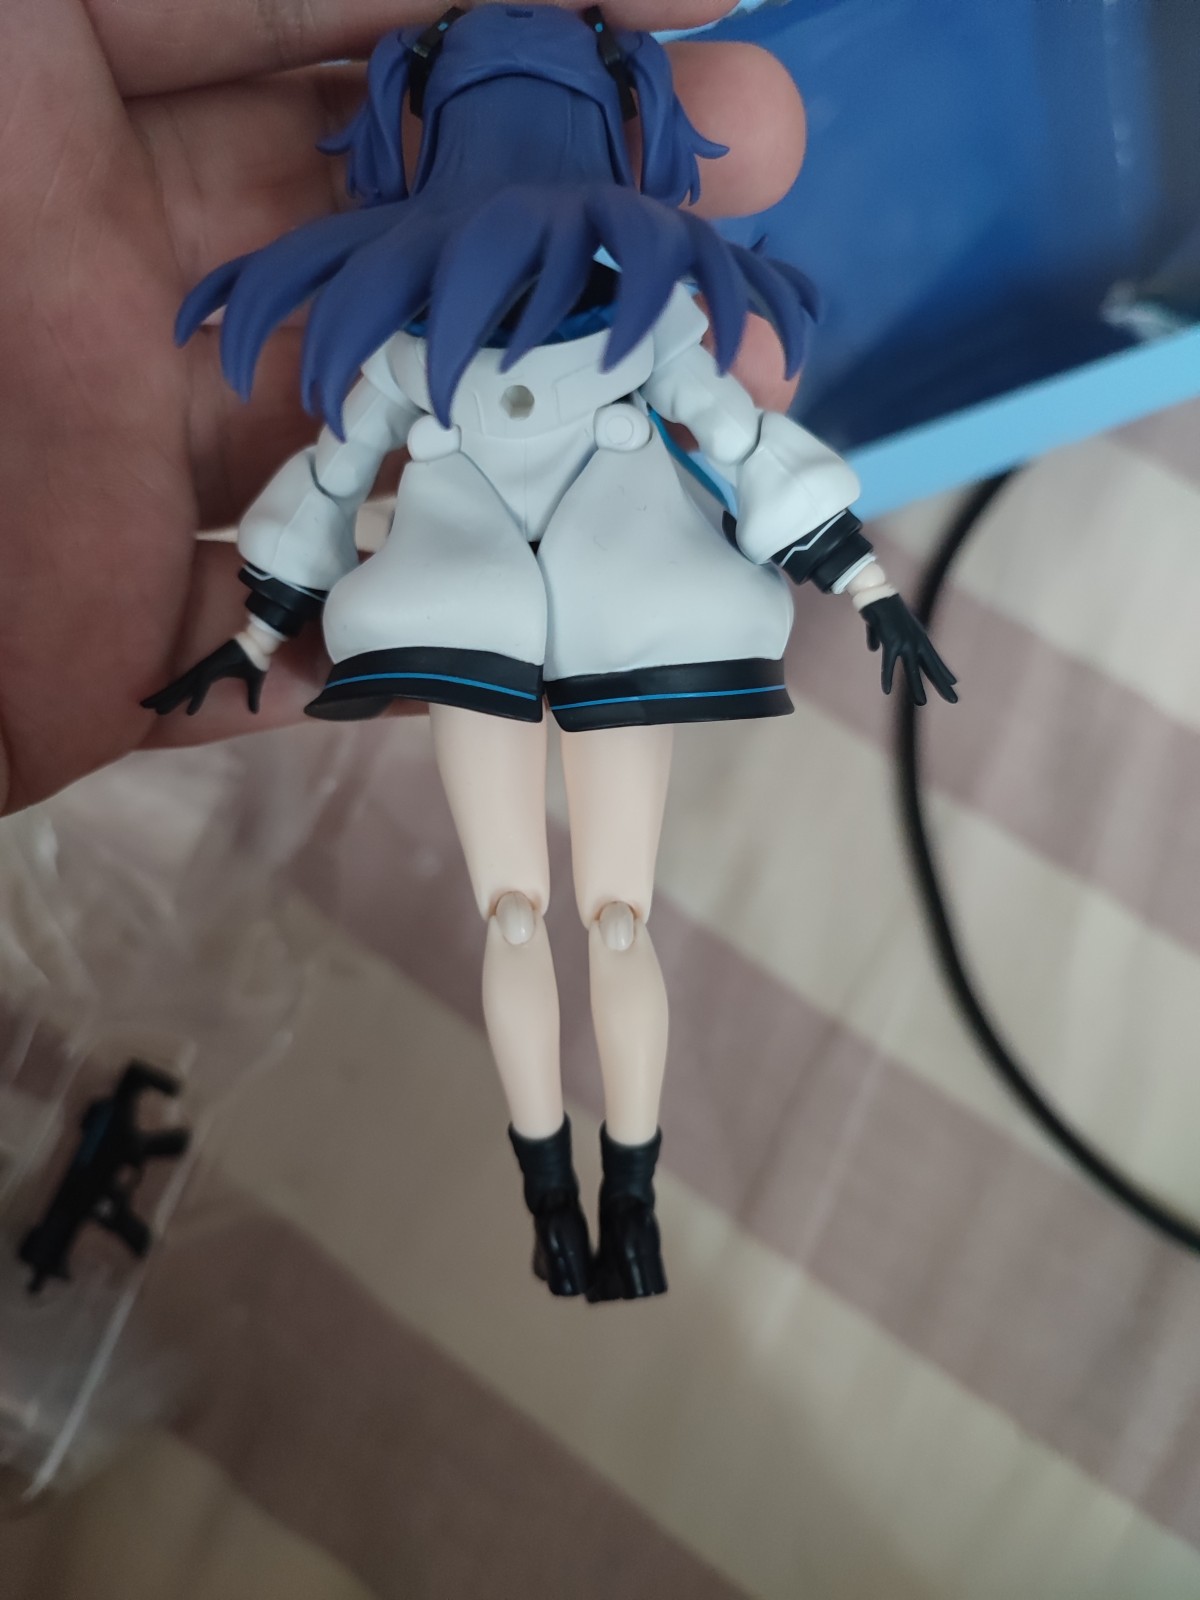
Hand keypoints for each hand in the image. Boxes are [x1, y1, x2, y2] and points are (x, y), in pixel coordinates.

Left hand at [0, 0, 803, 810]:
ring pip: (393, 443)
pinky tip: (601, 573)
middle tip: (756, 182)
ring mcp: (135, 468)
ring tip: (732, 390)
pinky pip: (308, 628)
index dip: (520, 11)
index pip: (339, 42)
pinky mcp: (131, 633)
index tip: (696, 6)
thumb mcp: (19, 25)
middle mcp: (119, 284)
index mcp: (67, 113)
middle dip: (583, 211)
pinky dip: (439, 617)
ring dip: (563, 426)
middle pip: (401, 248)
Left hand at [141, 638, 265, 716]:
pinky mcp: (213, 667)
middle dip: (160, 697)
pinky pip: (202, 686)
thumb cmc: (255, 660)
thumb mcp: (254, 684)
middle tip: (143, 705)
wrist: (261, 644)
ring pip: (183, 687)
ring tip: (153, 709)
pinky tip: (189, 710)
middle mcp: (203, 671)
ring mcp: (206, 669)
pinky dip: (195, 698)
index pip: (185, 688)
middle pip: (178, 687)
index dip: (172, 697)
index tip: (160, 708)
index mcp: (208, 674)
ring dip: (169, 698)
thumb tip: (254, 712)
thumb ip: (252, 697)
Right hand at [860, 594, 957, 705]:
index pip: (934, 659)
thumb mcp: (884, 627)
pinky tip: (886, 691)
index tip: (954, 683)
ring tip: (921, 703)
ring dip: (916, 687)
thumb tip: (874, 648)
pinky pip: (888, 663)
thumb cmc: (881, 608)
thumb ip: (880, 639)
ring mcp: (906, 641)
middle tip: (955, 700)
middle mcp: (916, 641)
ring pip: (912, 669)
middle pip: (932, 667)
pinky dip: (887, 677)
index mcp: (919, 637)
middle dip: (942, 685)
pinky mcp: (891, 641)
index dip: (943, 671)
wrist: (876, 593)